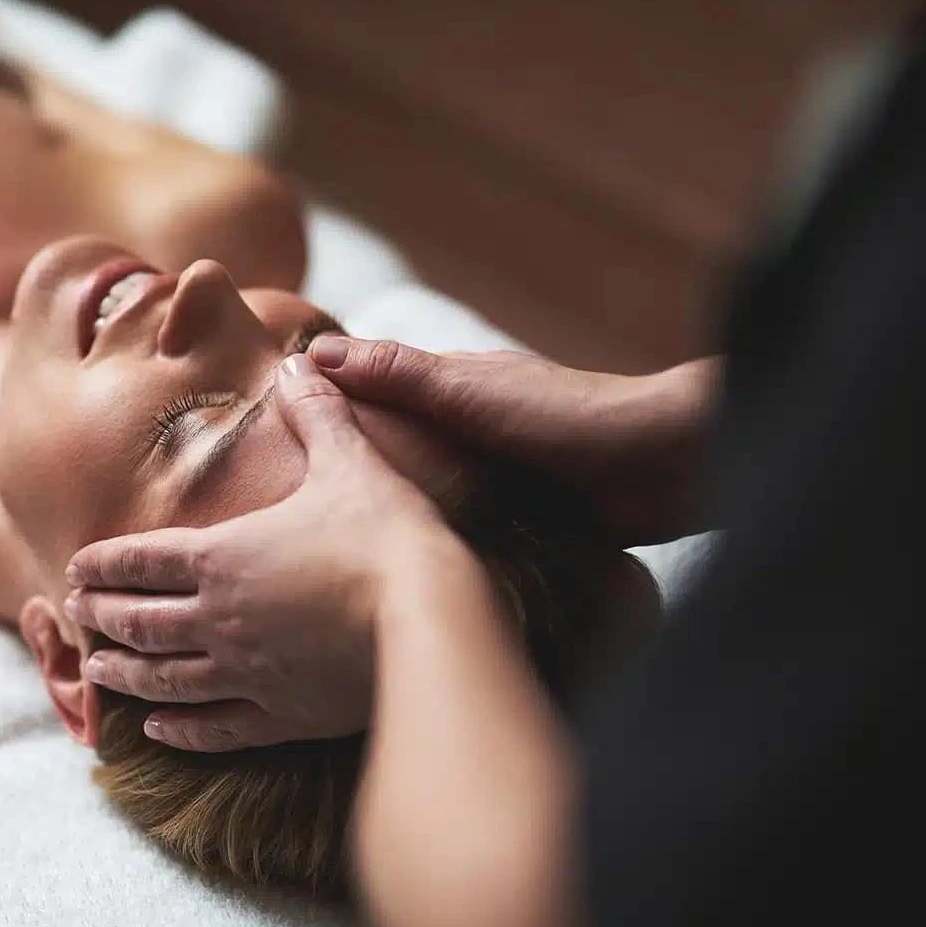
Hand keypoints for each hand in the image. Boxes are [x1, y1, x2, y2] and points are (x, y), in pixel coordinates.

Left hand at [62, 353, 459, 751]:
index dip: (103, 563)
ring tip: (97, 673)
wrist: (428, 616)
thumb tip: (299, 362)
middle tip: (75, 614)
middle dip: (101, 615)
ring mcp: (244, 674)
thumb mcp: (349, 459)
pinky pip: (212, 730)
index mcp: (222, 556)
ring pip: (162, 680)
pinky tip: (159, 731)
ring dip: (122, 675)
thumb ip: (316, 412)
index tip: (74, 567)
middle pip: (138, 620)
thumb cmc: (385, 533)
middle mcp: (218, 619)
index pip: (140, 560)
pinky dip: (178, 731)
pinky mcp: (280, 717)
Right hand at [306, 337, 719, 545]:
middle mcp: (467, 433)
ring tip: (331, 557)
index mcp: (452, 391)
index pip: (372, 393)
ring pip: (425, 495)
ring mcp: (493, 480)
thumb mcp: (466, 389)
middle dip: (350, 474)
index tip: (264, 441)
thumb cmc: (565, 416)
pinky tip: (401, 573)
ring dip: (391, 515)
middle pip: (394, 449)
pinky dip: (433, 543)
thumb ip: (396, 373)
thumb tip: (312, 352)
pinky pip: (461, 532)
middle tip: (289, 518)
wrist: (661, 466)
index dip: (323, 408)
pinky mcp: (518, 524)